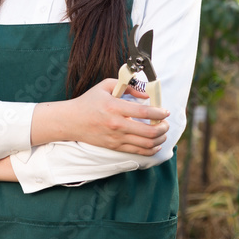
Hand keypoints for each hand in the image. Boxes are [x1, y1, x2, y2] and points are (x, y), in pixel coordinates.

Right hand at [30, 78, 169, 154]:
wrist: (72, 120)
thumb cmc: (89, 101)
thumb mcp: (106, 86)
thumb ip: (127, 86)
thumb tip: (146, 94)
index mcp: (115, 107)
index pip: (144, 112)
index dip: (159, 112)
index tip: (165, 111)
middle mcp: (117, 124)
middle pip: (148, 131)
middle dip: (163, 128)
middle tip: (166, 123)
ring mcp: (116, 138)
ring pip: (146, 144)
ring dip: (159, 139)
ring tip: (162, 133)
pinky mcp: (114, 147)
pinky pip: (138, 151)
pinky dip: (150, 149)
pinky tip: (155, 144)